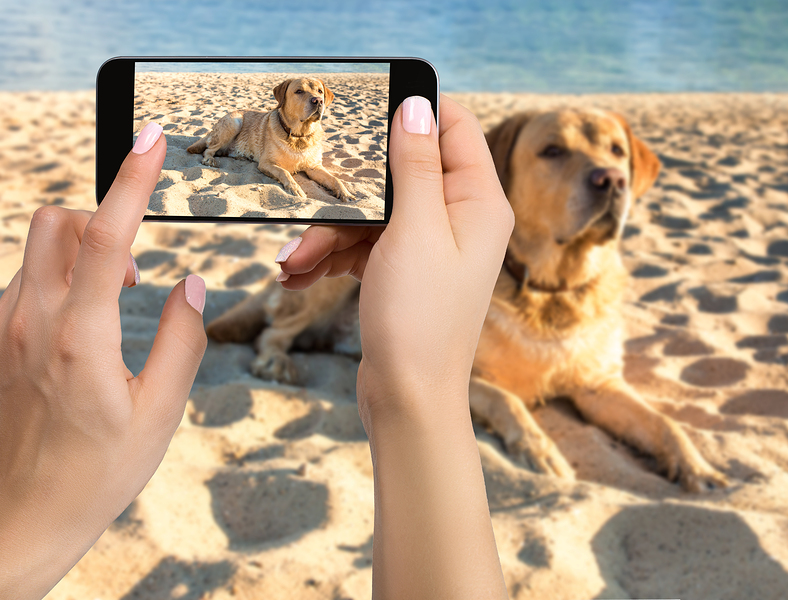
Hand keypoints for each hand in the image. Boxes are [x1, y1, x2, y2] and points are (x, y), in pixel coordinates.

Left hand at [0, 123, 207, 599]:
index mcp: (79, 338)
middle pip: (58, 221)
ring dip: (83, 250)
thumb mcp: (160, 413)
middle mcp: (29, 321)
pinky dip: (61, 277)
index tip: (150, 139)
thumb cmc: (95, 473)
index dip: (132, 179)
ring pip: (39, 246)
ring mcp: (4, 328)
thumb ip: (182, 340)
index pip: (107, 236)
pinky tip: (84, 322)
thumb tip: (190, 285)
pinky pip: (26, 278)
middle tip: (134, 266)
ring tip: (114, 299)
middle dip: (102, 219)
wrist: (23, 518)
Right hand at [275, 95, 513, 598]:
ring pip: (374, 213)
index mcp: (479, 201)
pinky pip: (365, 245)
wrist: (408, 398)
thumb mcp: (413, 229)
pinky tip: (298, 272)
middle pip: (401, 172)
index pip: (453, 127)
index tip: (365, 107)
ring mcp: (431, 247)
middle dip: (352, 190)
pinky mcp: (404, 272)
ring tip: (294, 261)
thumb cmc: (420, 318)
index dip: (412, 112)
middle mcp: (460, 219)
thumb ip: (415, 164)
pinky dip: (333, 255)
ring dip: (330, 232)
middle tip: (313, 202)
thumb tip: (418, 105)